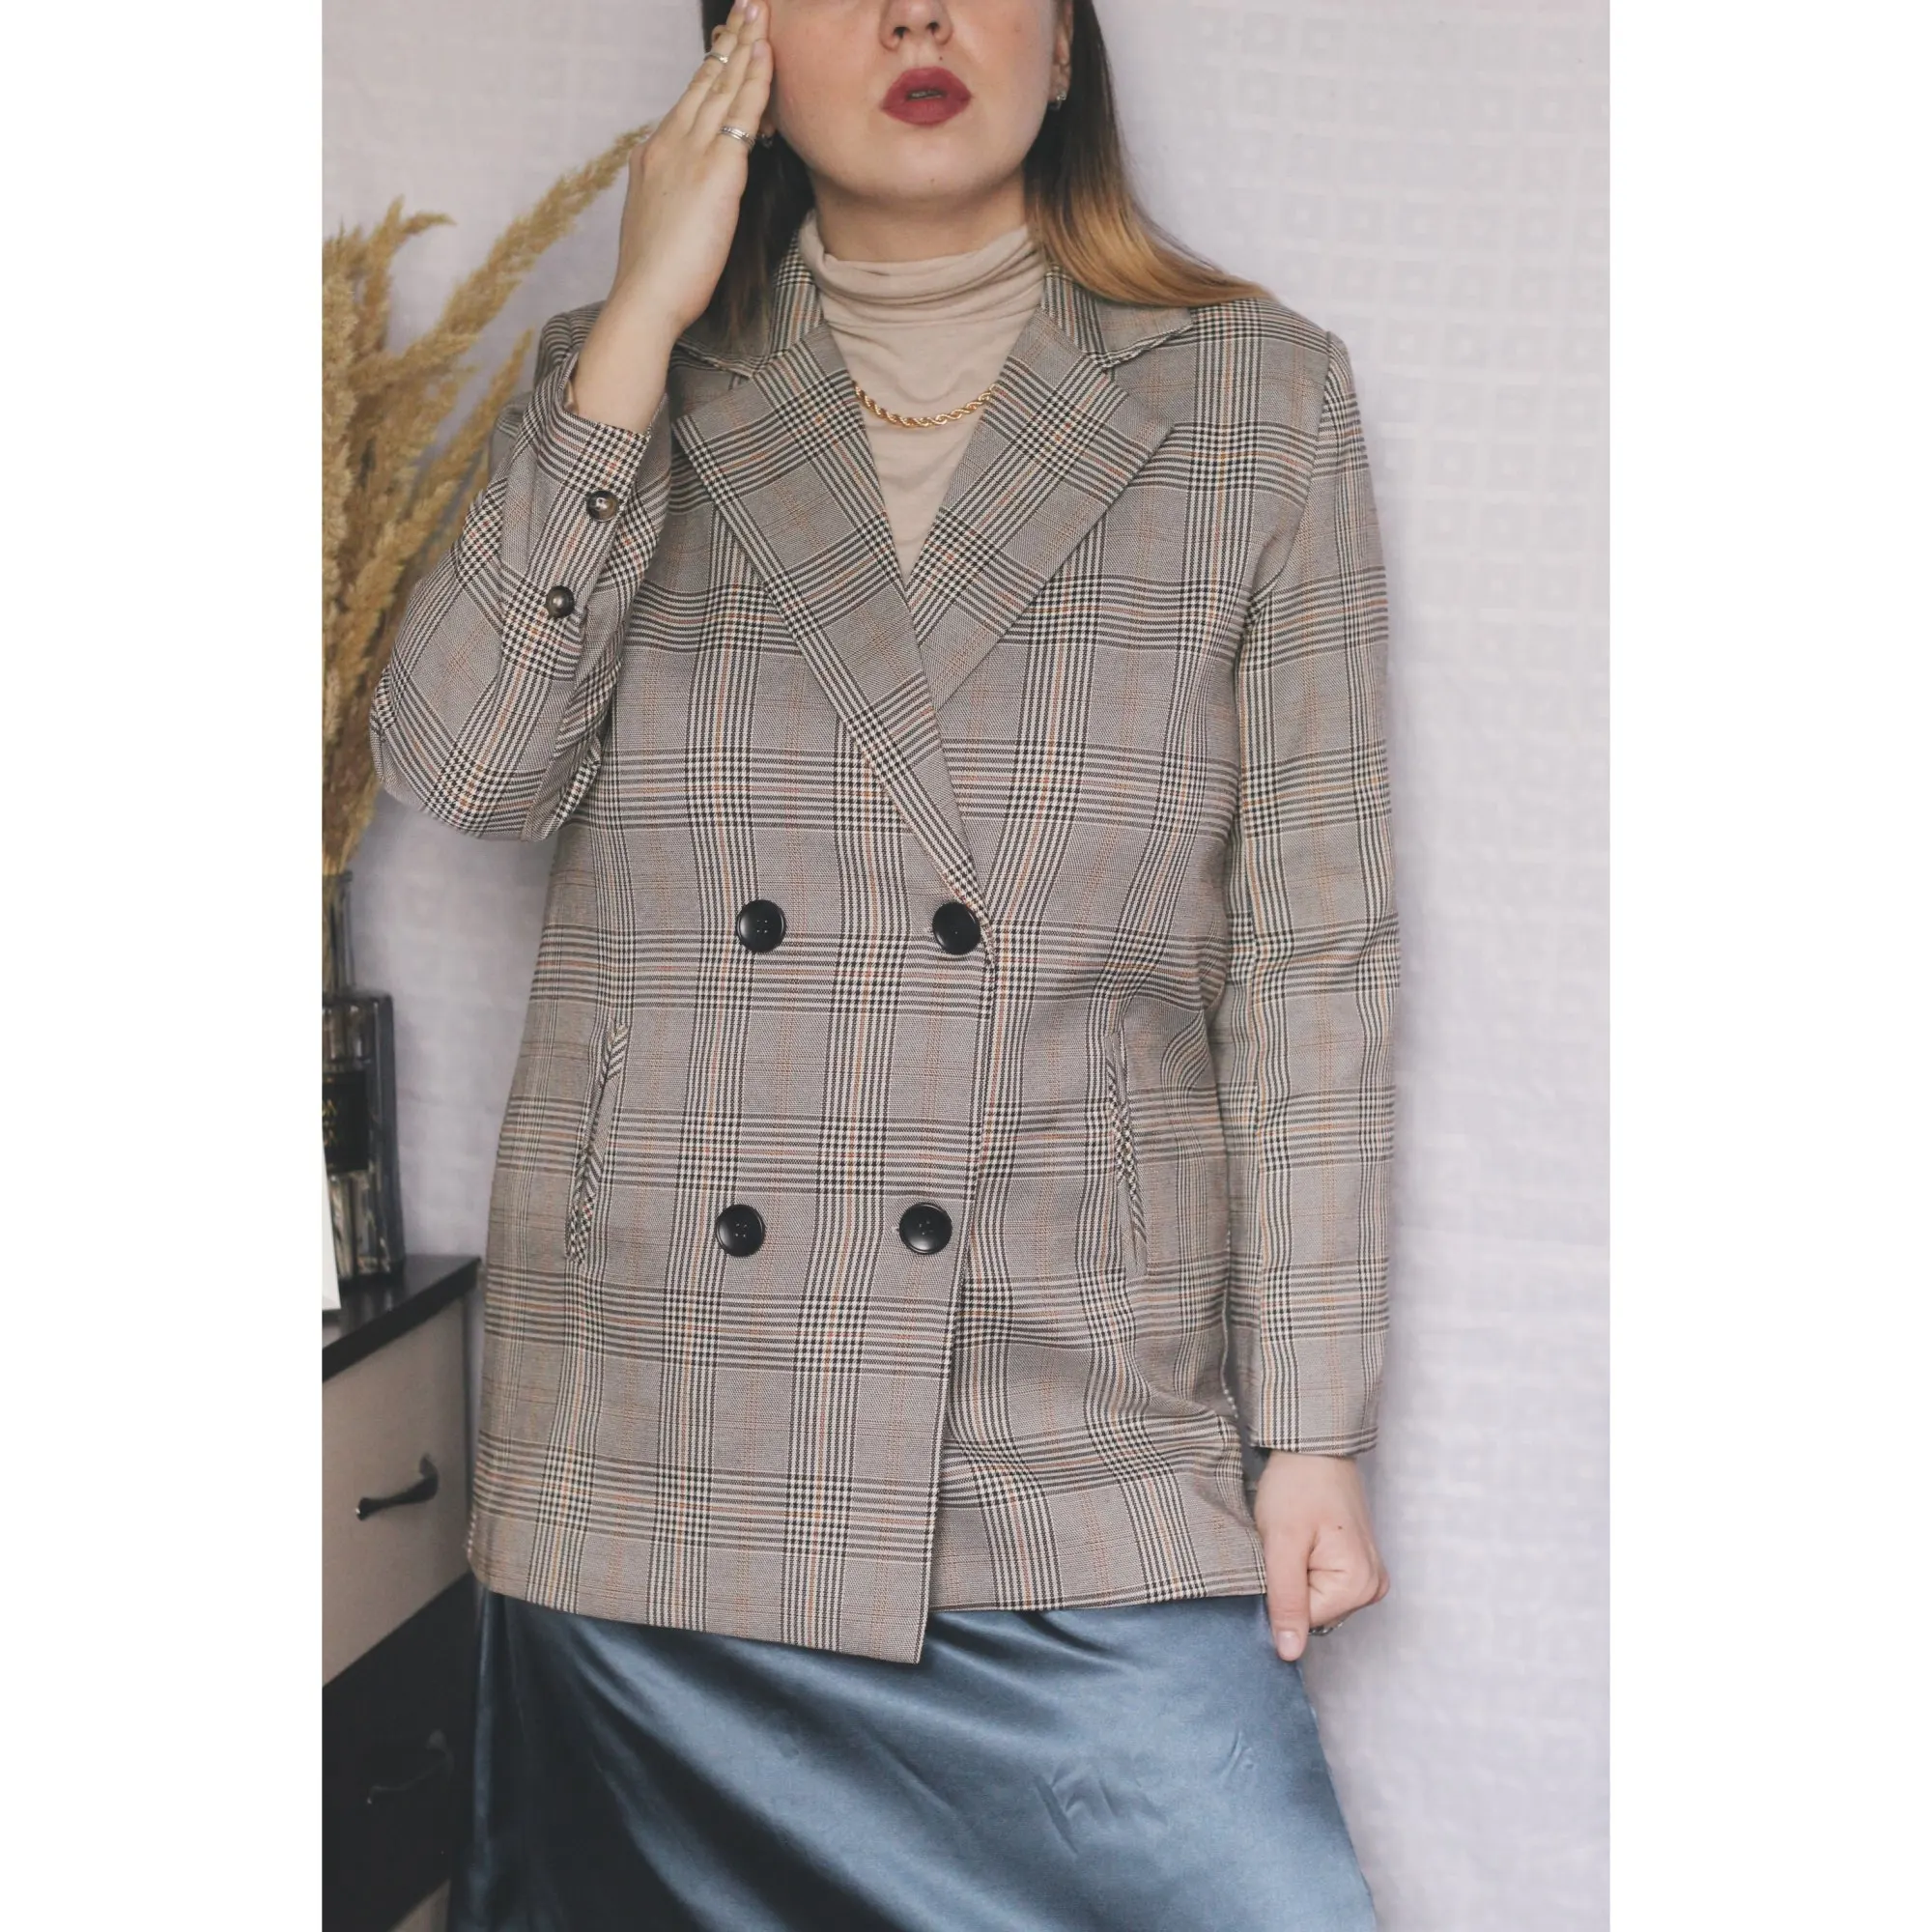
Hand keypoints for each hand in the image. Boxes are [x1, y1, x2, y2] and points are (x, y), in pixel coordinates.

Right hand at [572, 0, 774, 431]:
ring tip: (761, 12)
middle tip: (749, 6)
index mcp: (655, 155)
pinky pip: (742, 116)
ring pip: (723, 88)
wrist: (644, 300)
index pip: (689, 101)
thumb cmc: (656, 279)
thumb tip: (692, 197)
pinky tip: (768, 54)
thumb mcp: (662, 225)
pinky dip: (756, 81)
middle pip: (705, 81)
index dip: (711, 68)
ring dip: (745, 46)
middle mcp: (669, 144)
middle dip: (729, 41)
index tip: (726, 40)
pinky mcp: (716, 172)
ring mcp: (690, 154)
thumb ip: (678, 199)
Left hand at [1253, 1450, 1389, 1660]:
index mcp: (1359, 1586)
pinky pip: (1322, 1586)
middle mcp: (1372, 1587)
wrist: (1312, 1447)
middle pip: (1312, 1613)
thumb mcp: (1282, 1543)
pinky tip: (1304, 1542)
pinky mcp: (1357, 1566)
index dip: (1278, 1592)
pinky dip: (1305, 1569)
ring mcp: (1368, 1577)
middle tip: (1286, 1543)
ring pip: (1314, 1600)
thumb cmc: (1297, 1486)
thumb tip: (1289, 1653)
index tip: (1276, 1556)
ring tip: (1295, 1539)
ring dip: (1296, 1576)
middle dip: (1289, 1584)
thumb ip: (1286, 1600)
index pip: (1304, 1621)